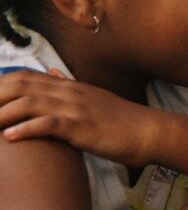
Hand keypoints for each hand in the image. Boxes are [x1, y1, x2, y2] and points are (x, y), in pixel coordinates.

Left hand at [0, 71, 164, 166]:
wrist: (150, 131)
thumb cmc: (120, 120)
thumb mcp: (92, 98)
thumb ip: (68, 85)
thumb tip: (52, 71)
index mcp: (68, 86)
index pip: (23, 78)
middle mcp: (68, 92)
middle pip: (20, 86)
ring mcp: (76, 108)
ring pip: (29, 103)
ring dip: (1, 114)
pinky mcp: (83, 127)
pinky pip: (49, 124)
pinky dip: (26, 129)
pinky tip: (10, 138)